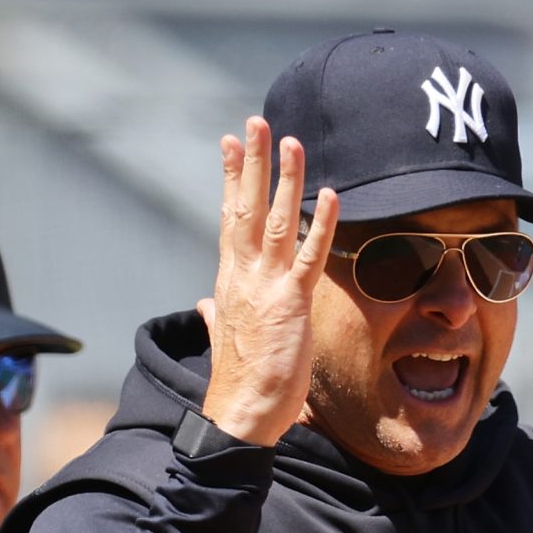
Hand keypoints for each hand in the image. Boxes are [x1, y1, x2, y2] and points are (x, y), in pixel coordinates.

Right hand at [197, 117, 338, 447]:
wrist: (241, 412)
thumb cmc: (237, 381)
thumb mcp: (222, 338)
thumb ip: (213, 314)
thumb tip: (202, 305)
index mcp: (228, 279)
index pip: (230, 217)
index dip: (231, 178)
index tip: (231, 142)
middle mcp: (243, 274)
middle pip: (247, 205)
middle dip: (253, 161)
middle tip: (258, 119)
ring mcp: (266, 286)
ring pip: (277, 219)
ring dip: (285, 178)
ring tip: (291, 139)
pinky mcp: (291, 303)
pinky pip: (309, 255)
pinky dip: (321, 223)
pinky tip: (330, 192)